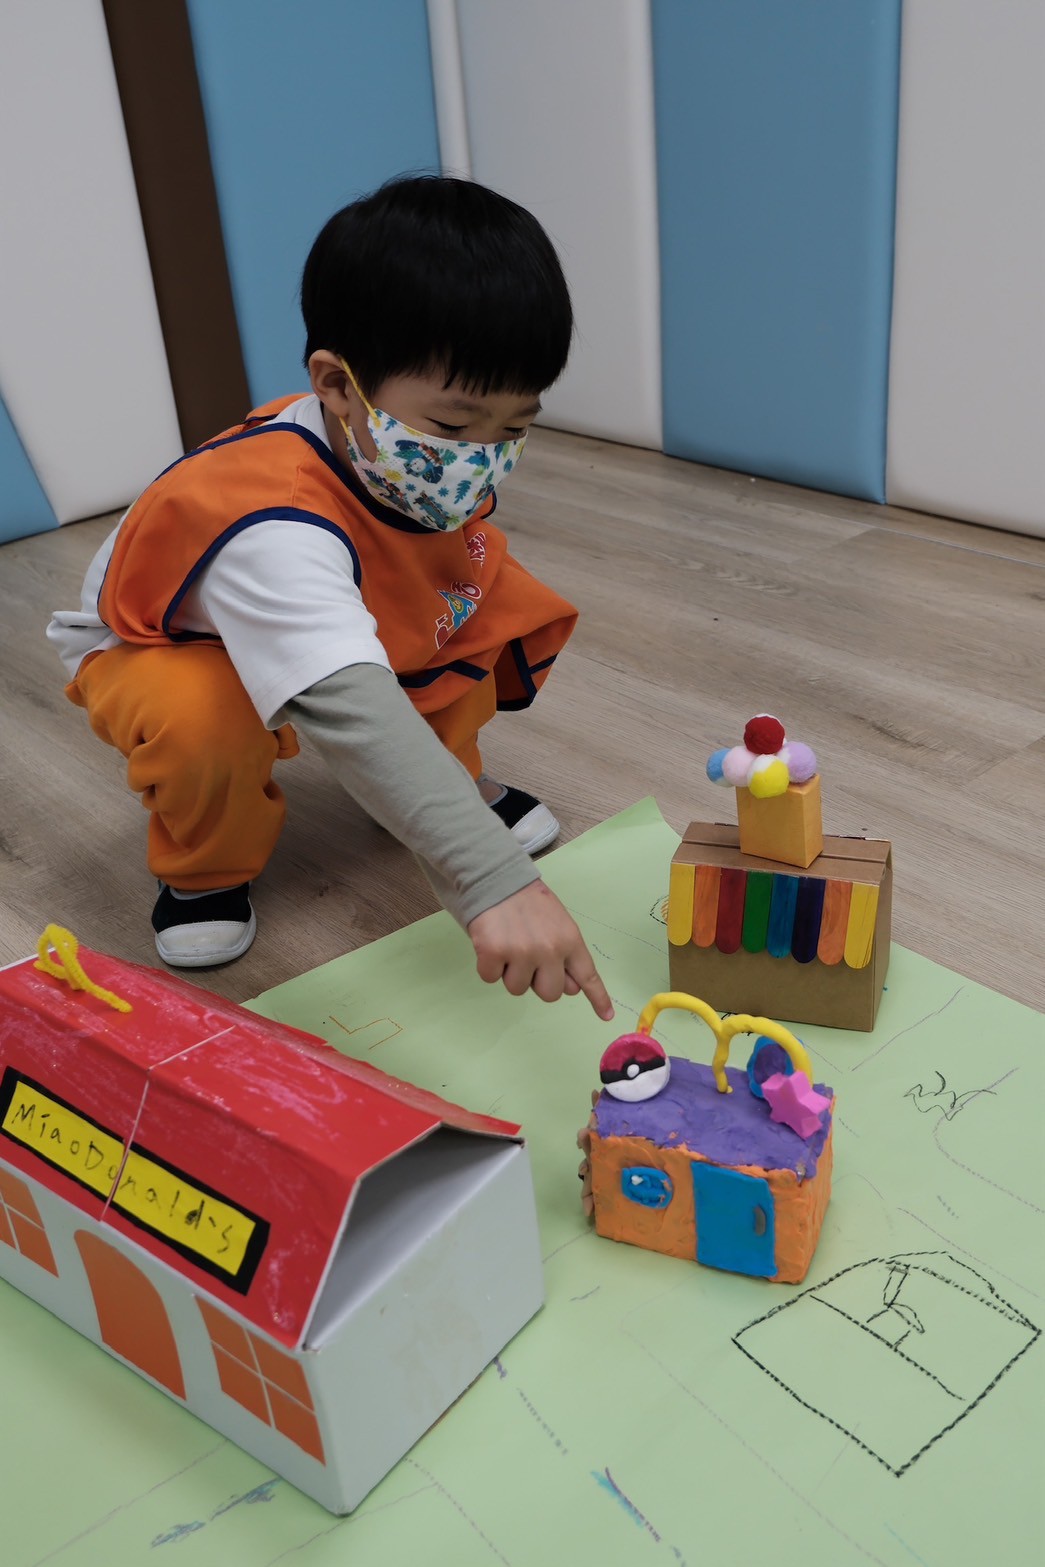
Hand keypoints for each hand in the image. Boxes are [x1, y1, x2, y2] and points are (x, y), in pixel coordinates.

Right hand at [467, 880, 613, 1019]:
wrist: (496, 879)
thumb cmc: (529, 903)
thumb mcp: (558, 923)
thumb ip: (566, 954)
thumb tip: (571, 988)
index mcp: (570, 940)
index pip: (587, 976)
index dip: (598, 998)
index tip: (607, 1016)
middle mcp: (549, 950)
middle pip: (550, 994)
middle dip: (538, 982)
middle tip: (528, 958)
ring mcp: (521, 953)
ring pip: (517, 989)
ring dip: (510, 973)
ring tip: (508, 944)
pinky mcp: (493, 953)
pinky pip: (490, 978)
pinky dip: (488, 966)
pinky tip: (491, 942)